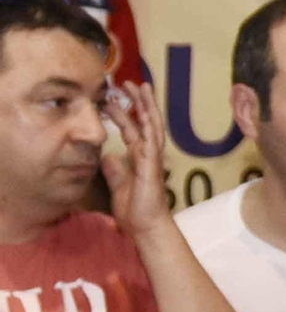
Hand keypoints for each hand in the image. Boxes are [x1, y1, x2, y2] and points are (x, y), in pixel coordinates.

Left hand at [100, 82, 172, 240]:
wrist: (145, 227)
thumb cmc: (135, 211)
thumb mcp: (117, 186)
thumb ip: (113, 170)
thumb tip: (106, 157)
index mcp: (139, 159)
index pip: (133, 130)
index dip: (124, 114)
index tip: (113, 99)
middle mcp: (148, 155)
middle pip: (145, 123)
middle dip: (139, 102)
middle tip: (129, 83)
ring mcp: (152, 159)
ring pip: (152, 126)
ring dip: (146, 106)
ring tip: (140, 87)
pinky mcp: (152, 165)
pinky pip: (152, 140)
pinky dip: (149, 124)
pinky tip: (145, 110)